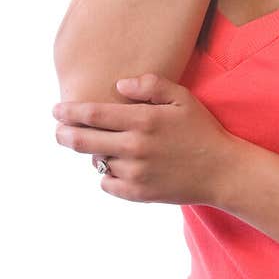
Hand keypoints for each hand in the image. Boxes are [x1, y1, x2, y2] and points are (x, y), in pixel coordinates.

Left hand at [52, 74, 236, 206]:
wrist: (221, 171)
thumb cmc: (201, 131)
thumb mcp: (182, 98)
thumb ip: (150, 85)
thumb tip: (119, 85)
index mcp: (143, 120)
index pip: (93, 114)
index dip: (70, 112)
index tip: (56, 110)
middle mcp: (135, 147)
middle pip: (84, 141)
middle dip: (65, 135)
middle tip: (59, 131)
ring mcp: (135, 173)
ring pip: (98, 162)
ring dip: (95, 154)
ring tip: (105, 147)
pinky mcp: (138, 194)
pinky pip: (107, 183)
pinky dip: (107, 174)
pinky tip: (118, 166)